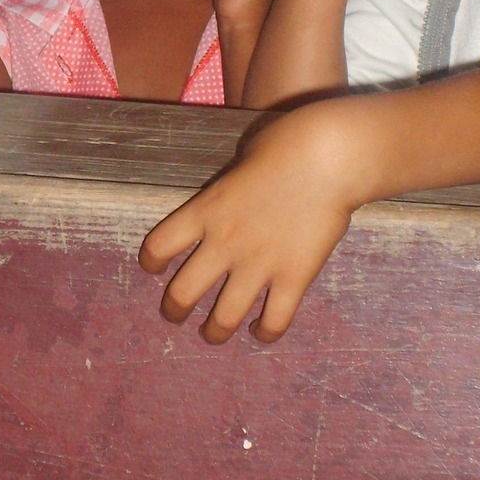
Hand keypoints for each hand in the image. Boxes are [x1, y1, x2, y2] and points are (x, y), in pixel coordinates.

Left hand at [139, 103, 356, 343]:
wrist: (328, 156)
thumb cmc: (286, 145)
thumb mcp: (240, 161)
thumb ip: (228, 188)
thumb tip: (230, 197)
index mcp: (205, 211)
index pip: (159, 246)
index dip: (151, 262)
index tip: (153, 269)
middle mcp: (224, 243)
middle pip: (182, 293)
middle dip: (173, 309)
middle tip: (174, 315)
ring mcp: (259, 264)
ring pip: (223, 318)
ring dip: (214, 331)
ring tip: (212, 334)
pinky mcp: (294, 278)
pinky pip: (274, 320)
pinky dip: (264, 333)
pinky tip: (260, 330)